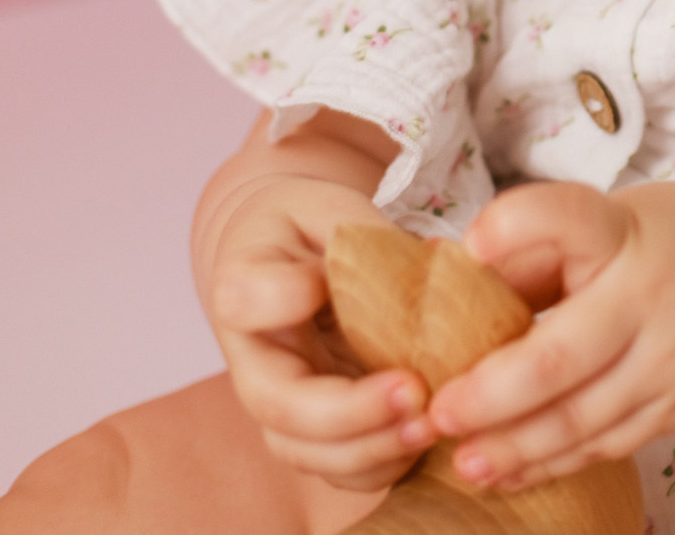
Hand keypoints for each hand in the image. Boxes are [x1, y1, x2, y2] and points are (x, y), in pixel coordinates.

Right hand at [201, 173, 433, 491]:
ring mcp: (283, 404)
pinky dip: (385, 463)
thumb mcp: (327, 207)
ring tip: (432, 424)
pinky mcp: (318, 431)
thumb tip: (391, 271)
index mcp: (246, 287)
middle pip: (278, 406)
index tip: (324, 285)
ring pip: (308, 451)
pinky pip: (342, 467)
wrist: (292, 258)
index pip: (243, 297)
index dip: (280, 297)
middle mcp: (254, 359)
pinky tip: (430, 438)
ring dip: (372, 449)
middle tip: (414, 392)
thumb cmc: (313, 227)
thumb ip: (355, 233)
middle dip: (348, 413)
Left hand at [426, 181, 674, 491]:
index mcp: (622, 235)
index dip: (520, 226)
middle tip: (436, 415)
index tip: (473, 245)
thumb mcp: (609, 220)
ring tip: (464, 461)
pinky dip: (556, 463)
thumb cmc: (663, 241)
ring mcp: (674, 359)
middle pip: (560, 358)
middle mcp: (652, 296)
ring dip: (515, 447)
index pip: (571, 218)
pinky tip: (512, 470)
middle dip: (490, 397)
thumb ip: (538, 248)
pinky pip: (610, 444)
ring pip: (582, 419)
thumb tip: (450, 278)